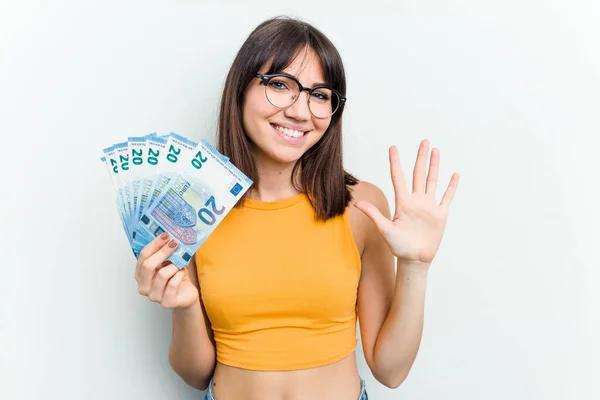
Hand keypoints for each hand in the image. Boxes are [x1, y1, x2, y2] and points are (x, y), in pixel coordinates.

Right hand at [135, 233, 198, 308]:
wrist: (186, 294)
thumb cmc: (176, 278)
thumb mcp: (168, 263)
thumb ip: (165, 254)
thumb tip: (170, 236)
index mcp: (141, 275)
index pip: (143, 257)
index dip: (154, 244)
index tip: (165, 235)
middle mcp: (144, 286)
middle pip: (148, 265)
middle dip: (162, 252)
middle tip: (174, 243)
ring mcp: (154, 296)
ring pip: (162, 274)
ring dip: (174, 266)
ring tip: (180, 264)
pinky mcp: (166, 302)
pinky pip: (173, 283)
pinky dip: (179, 275)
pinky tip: (182, 273)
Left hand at [354, 139, 458, 264]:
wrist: (414, 259)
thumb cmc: (399, 246)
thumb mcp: (385, 229)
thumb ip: (374, 214)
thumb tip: (357, 203)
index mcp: (403, 203)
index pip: (398, 178)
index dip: (396, 163)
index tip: (393, 147)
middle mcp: (416, 201)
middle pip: (419, 174)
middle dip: (421, 158)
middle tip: (424, 141)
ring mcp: (428, 206)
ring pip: (432, 181)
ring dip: (434, 166)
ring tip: (435, 151)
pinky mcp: (440, 215)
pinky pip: (446, 197)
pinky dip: (451, 186)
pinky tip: (454, 175)